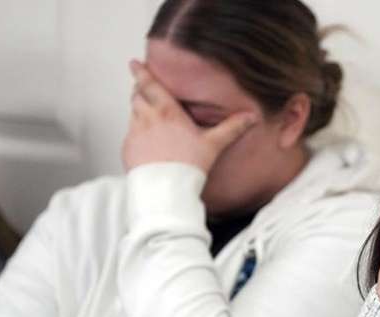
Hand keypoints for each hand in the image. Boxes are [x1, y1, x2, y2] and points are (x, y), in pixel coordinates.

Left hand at [122, 60, 255, 172]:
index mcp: (167, 112)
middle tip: (145, 91)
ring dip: (139, 110)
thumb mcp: (214, 144)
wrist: (167, 189)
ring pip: (133, 113)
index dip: (141, 72)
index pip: (150, 85)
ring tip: (150, 117)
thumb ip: (232, 128)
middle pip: (137, 96)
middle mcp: (147, 119)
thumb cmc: (189, 166)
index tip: (135, 63)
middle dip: (140, 91)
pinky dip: (137, 133)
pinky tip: (148, 142)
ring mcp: (135, 134)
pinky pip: (130, 134)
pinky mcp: (128, 149)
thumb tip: (251, 117)